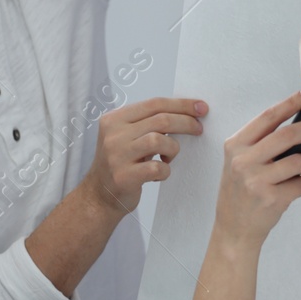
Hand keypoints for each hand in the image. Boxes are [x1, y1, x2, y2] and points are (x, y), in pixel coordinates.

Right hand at [82, 97, 207, 214]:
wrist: (99, 195)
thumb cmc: (120, 163)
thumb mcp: (126, 136)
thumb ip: (147, 123)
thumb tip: (185, 113)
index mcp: (114, 119)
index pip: (154, 104)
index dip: (181, 104)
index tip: (201, 107)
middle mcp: (113, 134)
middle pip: (160, 119)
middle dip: (186, 123)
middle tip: (199, 129)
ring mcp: (117, 155)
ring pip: (159, 140)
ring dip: (173, 149)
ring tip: (168, 157)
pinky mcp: (124, 176)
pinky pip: (157, 168)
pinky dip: (165, 171)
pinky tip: (159, 173)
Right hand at [213, 89, 300, 246]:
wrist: (233, 229)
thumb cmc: (239, 193)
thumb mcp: (238, 162)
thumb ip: (260, 144)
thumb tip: (297, 126)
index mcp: (235, 146)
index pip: (268, 117)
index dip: (291, 103)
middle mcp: (243, 161)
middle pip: (289, 134)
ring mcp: (257, 180)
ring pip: (300, 160)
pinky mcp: (271, 199)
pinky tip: (292, 190)